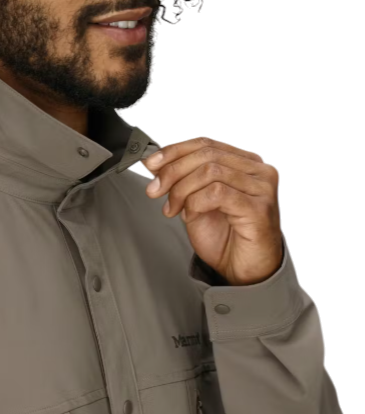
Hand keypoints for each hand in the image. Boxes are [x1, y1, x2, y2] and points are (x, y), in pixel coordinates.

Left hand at [141, 137, 282, 285]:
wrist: (245, 270)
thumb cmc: (226, 237)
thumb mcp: (196, 201)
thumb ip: (183, 180)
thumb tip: (156, 163)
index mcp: (244, 162)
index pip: (206, 144)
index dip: (174, 151)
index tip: (152, 164)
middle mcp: (257, 171)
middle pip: (206, 154)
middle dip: (173, 171)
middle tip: (156, 190)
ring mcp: (261, 188)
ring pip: (210, 171)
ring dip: (182, 190)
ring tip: (174, 209)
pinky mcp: (259, 208)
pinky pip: (217, 193)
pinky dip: (196, 202)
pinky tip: (191, 215)